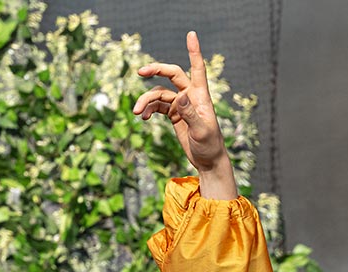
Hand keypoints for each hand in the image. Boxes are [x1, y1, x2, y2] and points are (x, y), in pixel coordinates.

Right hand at [133, 31, 237, 198]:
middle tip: (140, 72)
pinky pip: (157, 106)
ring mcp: (180, 105)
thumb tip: (181, 96)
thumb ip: (191, 113)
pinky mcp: (173, 114)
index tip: (191, 34)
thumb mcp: (201, 131)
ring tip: (138, 113)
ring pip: (159, 94)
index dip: (194, 51)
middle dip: (156, 71)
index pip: (197, 69)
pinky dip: (148, 110)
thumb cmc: (210, 146)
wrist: (207, 161)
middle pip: (171, 74)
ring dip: (146, 101)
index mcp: (201, 96)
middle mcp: (190, 96)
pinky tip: (143, 118)